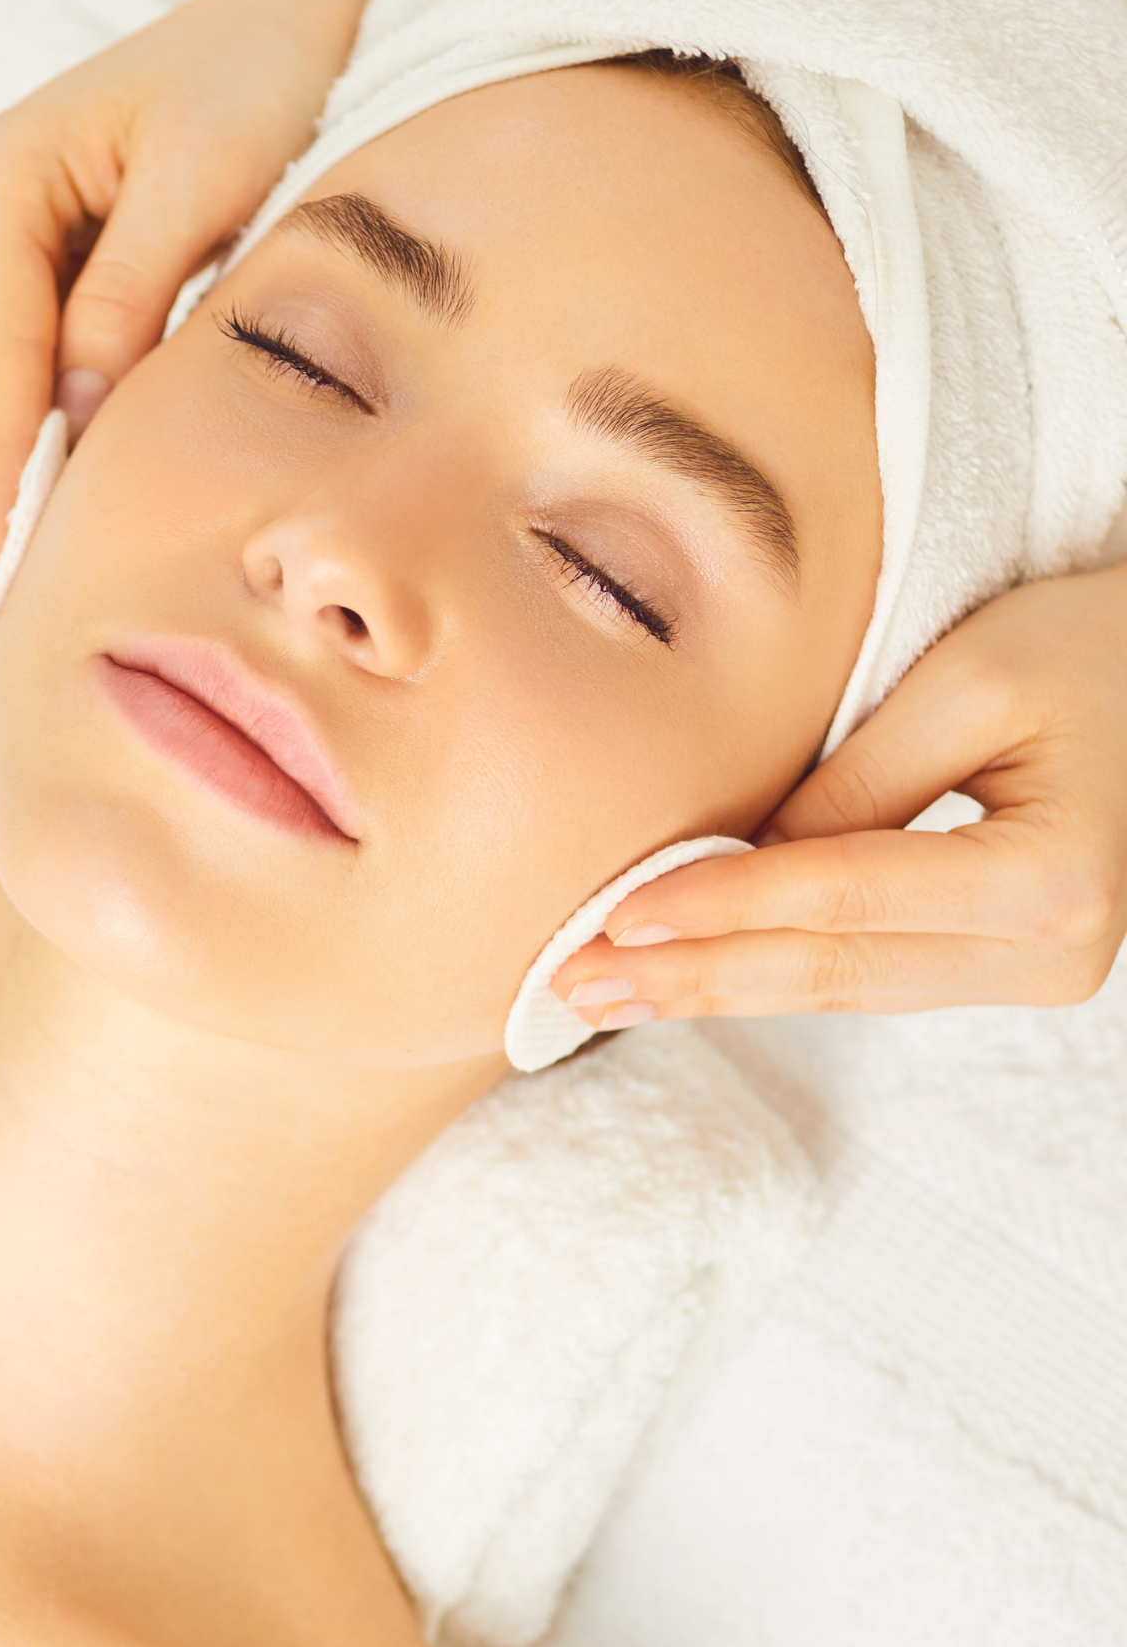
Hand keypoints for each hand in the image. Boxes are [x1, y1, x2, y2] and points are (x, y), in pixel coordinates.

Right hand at [0, 0, 345, 628]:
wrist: (284, 11)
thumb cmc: (253, 77)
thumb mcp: (200, 188)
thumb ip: (130, 305)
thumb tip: (78, 422)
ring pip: (6, 384)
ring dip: (16, 478)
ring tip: (3, 590)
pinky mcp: (37, 258)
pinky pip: (37, 364)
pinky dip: (49, 434)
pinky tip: (46, 513)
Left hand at [552, 560, 1126, 1025]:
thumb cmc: (1088, 652)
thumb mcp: (968, 680)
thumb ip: (852, 778)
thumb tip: (737, 860)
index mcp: (1049, 877)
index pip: (839, 894)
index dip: (718, 909)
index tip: (613, 919)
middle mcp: (1049, 952)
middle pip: (829, 969)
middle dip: (691, 978)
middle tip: (571, 985)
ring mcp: (1030, 973)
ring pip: (839, 988)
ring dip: (715, 989)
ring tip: (601, 993)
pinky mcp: (1003, 967)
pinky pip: (865, 976)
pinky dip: (768, 974)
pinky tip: (686, 977)